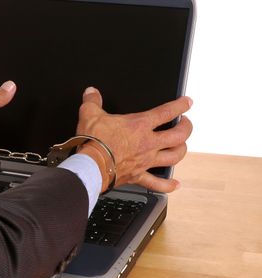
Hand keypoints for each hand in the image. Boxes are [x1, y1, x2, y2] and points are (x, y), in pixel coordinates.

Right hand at [76, 87, 192, 192]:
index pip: (167, 112)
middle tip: (186, 124)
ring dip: (181, 150)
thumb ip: (92, 101)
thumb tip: (91, 92)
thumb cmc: (93, 141)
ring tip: (181, 146)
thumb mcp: (90, 114)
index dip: (181, 105)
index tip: (187, 102)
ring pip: (174, 157)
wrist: (90, 166)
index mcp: (139, 125)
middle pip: (179, 135)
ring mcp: (145, 161)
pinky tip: (175, 184)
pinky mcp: (137, 176)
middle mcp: (147, 143)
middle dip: (187, 128)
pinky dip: (167, 184)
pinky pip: (157, 183)